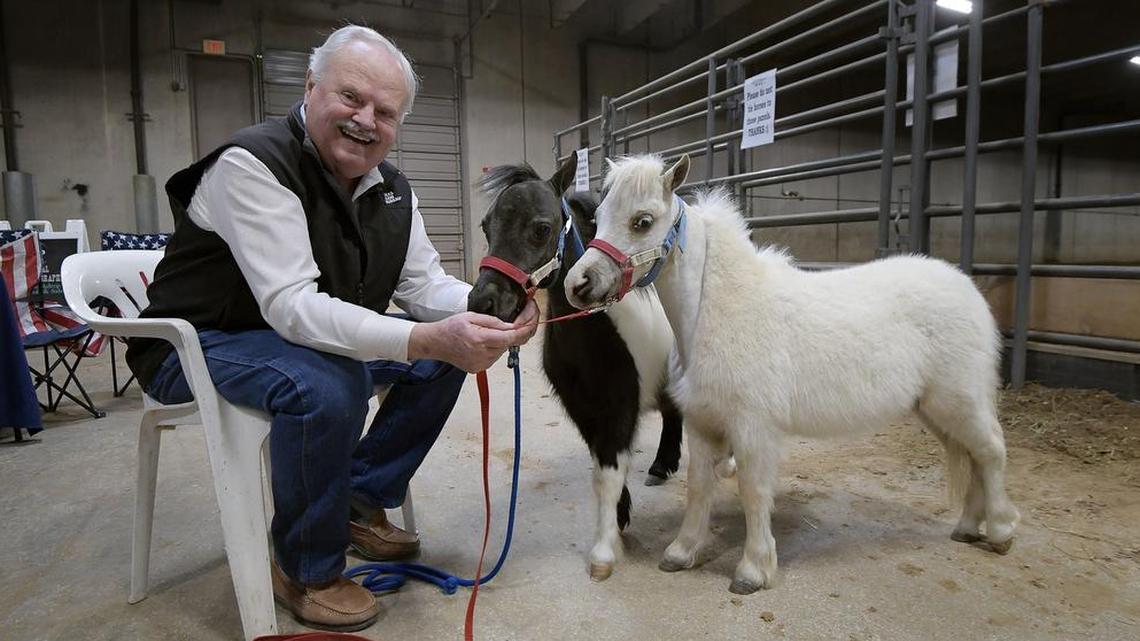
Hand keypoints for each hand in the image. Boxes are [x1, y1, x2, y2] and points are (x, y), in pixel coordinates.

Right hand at [408, 301, 539, 372]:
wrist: (435, 343)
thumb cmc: (451, 327)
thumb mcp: (471, 316)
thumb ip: (493, 322)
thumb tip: (512, 326)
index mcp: (481, 340)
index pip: (512, 337)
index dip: (525, 329)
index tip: (532, 321)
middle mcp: (483, 355)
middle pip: (509, 344)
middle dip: (514, 332)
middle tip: (514, 320)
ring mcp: (481, 364)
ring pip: (503, 350)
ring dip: (502, 341)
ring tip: (488, 332)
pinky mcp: (479, 368)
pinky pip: (495, 357)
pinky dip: (494, 348)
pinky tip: (484, 342)